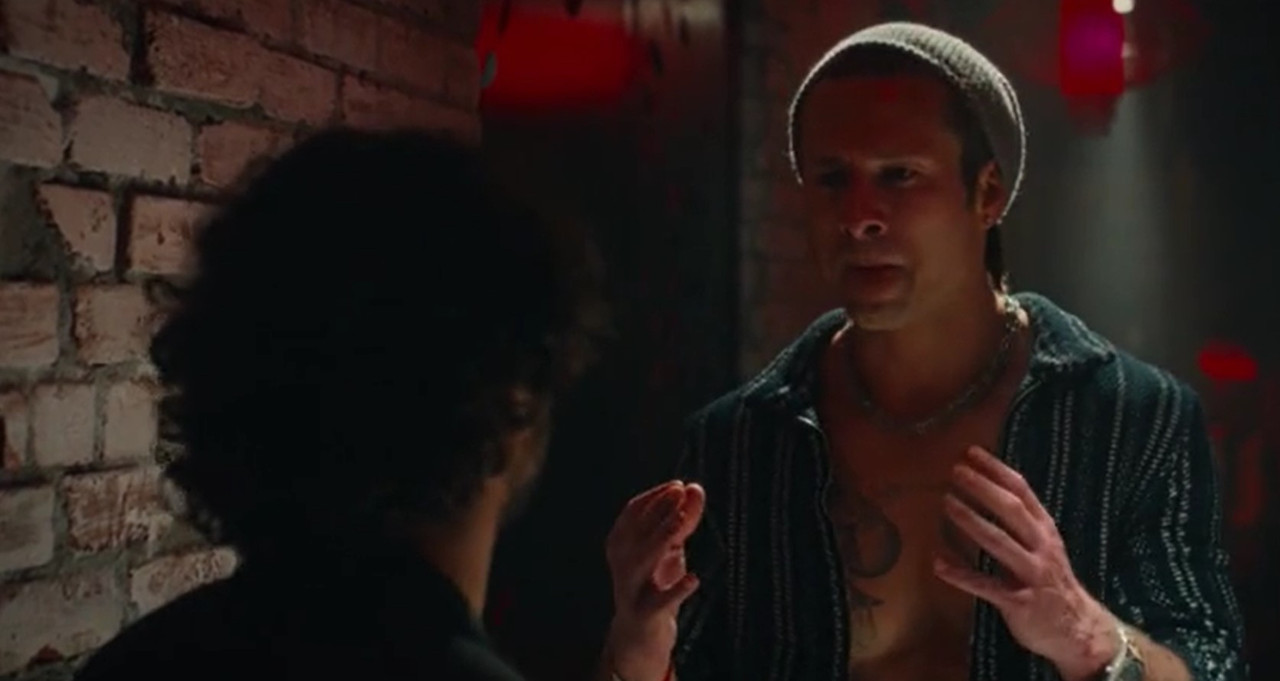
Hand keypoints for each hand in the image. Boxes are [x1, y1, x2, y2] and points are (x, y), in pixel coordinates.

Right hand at [604, 480, 704, 680]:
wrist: (638, 638)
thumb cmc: (654, 585)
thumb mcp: (669, 550)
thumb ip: (682, 521)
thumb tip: (695, 489)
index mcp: (621, 544)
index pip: (632, 512)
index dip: (655, 497)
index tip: (678, 486)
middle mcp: (620, 564)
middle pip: (637, 531)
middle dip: (659, 511)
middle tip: (681, 493)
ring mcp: (630, 590)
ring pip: (642, 561)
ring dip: (661, 538)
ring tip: (682, 522)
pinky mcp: (644, 614)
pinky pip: (658, 601)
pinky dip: (676, 590)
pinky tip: (693, 578)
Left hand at [934, 446, 1117, 680]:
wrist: (1077, 630)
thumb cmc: (1051, 582)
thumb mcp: (1044, 546)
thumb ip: (1021, 522)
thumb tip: (987, 489)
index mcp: (1045, 531)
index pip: (1022, 492)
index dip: (997, 470)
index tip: (971, 452)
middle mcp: (1041, 548)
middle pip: (1012, 511)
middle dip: (983, 489)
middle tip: (956, 471)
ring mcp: (1032, 575)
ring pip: (999, 543)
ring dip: (971, 521)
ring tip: (947, 503)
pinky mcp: (1020, 603)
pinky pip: (986, 586)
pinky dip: (961, 574)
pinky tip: (938, 564)